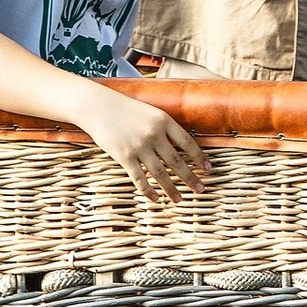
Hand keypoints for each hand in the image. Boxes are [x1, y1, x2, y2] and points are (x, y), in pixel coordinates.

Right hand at [81, 88, 205, 203]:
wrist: (98, 106)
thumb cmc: (125, 109)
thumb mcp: (150, 112)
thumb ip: (164, 127)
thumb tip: (181, 146)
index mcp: (164, 120)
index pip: (188, 142)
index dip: (199, 157)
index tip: (208, 169)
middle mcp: (154, 134)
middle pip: (177, 161)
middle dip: (190, 178)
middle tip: (200, 189)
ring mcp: (139, 147)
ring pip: (161, 173)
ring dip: (172, 189)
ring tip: (179, 199)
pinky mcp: (124, 157)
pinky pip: (140, 179)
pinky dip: (149, 191)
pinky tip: (156, 199)